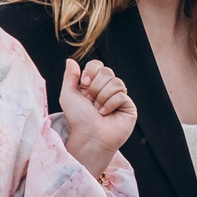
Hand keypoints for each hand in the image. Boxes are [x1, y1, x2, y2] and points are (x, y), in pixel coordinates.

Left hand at [59, 58, 136, 176]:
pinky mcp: (129, 107)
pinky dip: (110, 104)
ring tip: (98, 110)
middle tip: (90, 101)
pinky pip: (122, 95)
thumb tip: (71, 60)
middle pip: (107, 71)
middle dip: (95, 87)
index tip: (84, 84)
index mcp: (93, 84)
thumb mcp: (68, 95)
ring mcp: (119, 98)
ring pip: (116, 82)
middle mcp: (107, 89)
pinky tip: (106, 114)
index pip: (98, 65)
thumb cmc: (77, 119)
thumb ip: (70, 76)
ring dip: (102, 97)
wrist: (88, 136)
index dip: (91, 71)